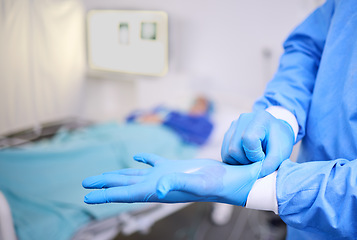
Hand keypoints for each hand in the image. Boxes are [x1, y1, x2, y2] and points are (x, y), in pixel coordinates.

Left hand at [82, 153, 260, 205]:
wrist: (228, 179)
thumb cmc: (214, 184)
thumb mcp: (196, 182)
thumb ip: (176, 183)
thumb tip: (159, 188)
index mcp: (158, 189)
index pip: (125, 193)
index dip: (105, 194)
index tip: (87, 195)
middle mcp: (157, 184)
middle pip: (125, 184)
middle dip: (105, 184)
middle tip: (86, 184)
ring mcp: (164, 175)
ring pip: (135, 174)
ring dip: (118, 174)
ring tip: (103, 176)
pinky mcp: (172, 166)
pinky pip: (152, 162)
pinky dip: (142, 159)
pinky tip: (136, 157)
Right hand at [221, 111, 293, 177]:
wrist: (276, 131)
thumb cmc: (280, 141)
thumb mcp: (281, 153)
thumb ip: (269, 165)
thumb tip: (255, 175)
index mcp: (260, 118)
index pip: (248, 139)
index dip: (254, 154)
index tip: (263, 156)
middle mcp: (243, 119)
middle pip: (234, 148)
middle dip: (245, 161)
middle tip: (257, 161)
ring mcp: (233, 125)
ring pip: (226, 152)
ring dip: (239, 162)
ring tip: (251, 159)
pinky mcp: (228, 133)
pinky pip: (224, 152)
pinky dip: (234, 160)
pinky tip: (245, 157)